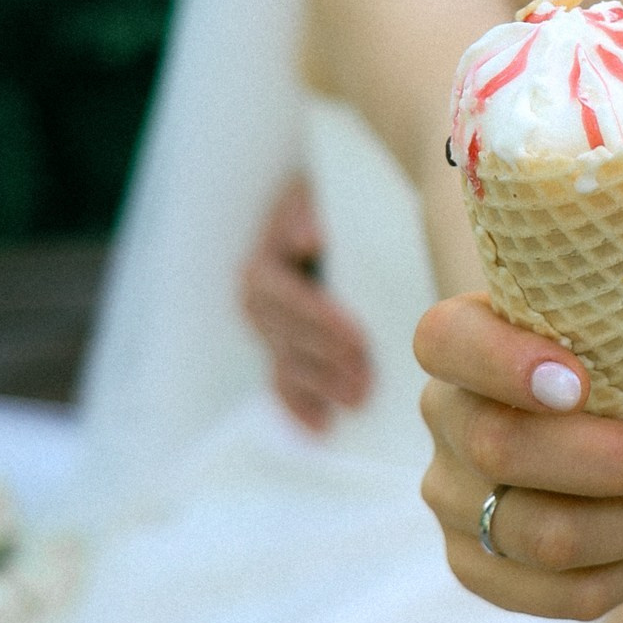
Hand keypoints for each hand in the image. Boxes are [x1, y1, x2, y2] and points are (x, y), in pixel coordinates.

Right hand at [239, 176, 372, 430]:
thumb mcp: (324, 195)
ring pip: (285, 362)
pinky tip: (323, 427)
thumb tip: (309, 237)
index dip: (317, 319)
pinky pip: (283, 380)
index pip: (283, 295)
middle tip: (364, 380)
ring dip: (319, 386)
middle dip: (325, 360)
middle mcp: (258, 296)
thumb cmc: (335, 198)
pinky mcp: (284, 346)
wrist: (333, 205)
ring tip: (358, 400)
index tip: (355, 336)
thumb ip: (311, 212)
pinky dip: (300, 405)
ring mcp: (270, 326)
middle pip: (285, 337)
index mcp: (265, 260)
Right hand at [416, 299, 622, 618]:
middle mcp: (445, 417)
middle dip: (609, 461)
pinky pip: (558, 593)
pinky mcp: (476, 567)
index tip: (580, 385)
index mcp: (465, 339)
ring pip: (539, 534)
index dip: (502, 362)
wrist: (609, 440)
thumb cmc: (622, 379)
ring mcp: (451, 498)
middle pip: (500, 447)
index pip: (446, 339)